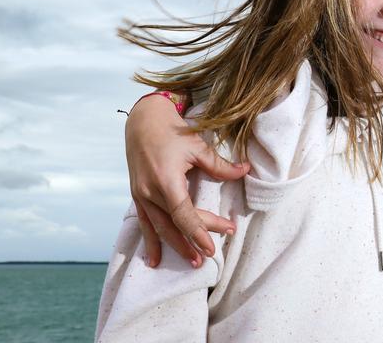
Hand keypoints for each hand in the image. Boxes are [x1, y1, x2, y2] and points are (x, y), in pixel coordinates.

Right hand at [125, 94, 249, 267]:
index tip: (214, 246)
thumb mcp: (197, 147)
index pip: (184, 215)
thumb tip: (245, 171)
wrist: (143, 122)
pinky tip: (154, 260)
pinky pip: (144, 223)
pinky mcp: (137, 196)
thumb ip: (219, 165)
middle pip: (174, 224)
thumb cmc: (172, 132)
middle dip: (193, 241)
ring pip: (158, 228)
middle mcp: (150, 192)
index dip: (199, 232)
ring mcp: (141, 196)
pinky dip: (150, 242)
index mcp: (166, 181)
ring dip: (174, 247)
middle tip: (211, 255)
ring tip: (192, 262)